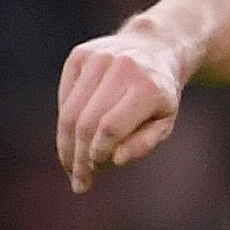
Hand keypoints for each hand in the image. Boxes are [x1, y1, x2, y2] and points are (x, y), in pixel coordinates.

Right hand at [55, 26, 190, 190]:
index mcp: (146, 87)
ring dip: (66, 145)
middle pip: (86, 122)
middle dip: (78, 157)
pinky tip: (70, 142)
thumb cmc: (160, 94)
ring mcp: (97, 58)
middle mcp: (120, 69)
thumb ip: (143, 143)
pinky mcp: (79, 55)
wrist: (154, 47)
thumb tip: (115, 160)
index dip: (97, 153)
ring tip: (70, 168)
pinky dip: (65, 123)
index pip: (111, 127)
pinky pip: (65, 97)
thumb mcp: (165, 121)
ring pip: (70, 111)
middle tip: (78, 182)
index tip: (92, 175)